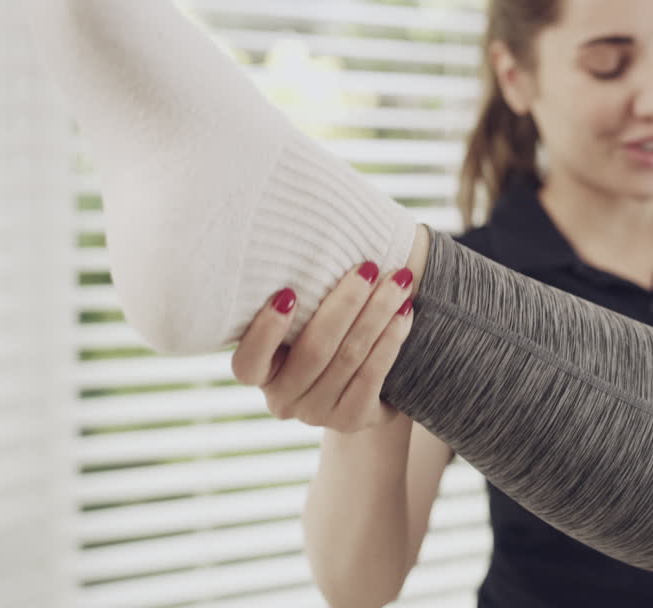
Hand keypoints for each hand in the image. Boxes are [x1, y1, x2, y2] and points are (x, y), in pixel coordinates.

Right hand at [231, 260, 415, 433]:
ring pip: (349, 357)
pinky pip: (373, 375)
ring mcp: (316, 414)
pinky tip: (405, 313)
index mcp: (259, 373)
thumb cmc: (328, 335)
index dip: (266, 331)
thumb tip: (315, 232)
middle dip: (345, 303)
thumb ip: (301, 297)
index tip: (289, 293)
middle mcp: (281, 399)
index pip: (247, 363)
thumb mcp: (306, 320)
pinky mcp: (351, 419)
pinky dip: (391, 339)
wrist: (366, 390)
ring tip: (398, 280)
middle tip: (368, 267)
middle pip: (314, 349)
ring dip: (377, 313)